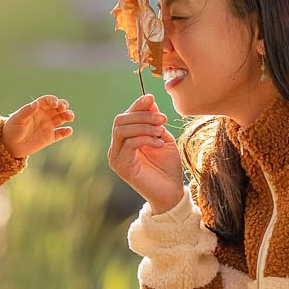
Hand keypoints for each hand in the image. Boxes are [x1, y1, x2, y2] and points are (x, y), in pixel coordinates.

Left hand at [4, 94, 74, 157]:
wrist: (10, 145)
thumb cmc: (11, 129)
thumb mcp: (17, 119)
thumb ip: (26, 111)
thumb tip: (36, 103)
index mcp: (36, 109)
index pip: (47, 101)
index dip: (53, 100)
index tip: (55, 104)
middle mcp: (44, 115)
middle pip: (58, 107)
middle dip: (63, 106)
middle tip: (64, 108)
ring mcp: (48, 126)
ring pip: (62, 118)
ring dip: (68, 116)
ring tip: (70, 117)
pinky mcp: (50, 137)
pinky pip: (61, 133)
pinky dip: (66, 132)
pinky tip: (68, 130)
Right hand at [108, 93, 183, 213]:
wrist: (171, 191)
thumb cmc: (168, 166)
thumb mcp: (162, 137)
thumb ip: (154, 121)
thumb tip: (149, 100)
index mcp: (125, 139)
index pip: (125, 116)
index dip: (137, 105)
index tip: (152, 98)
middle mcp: (117, 147)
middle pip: (120, 120)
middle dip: (142, 115)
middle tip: (162, 119)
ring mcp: (116, 157)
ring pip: (122, 130)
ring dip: (144, 126)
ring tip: (161, 131)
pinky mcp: (121, 166)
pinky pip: (129, 143)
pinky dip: (145, 139)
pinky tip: (159, 143)